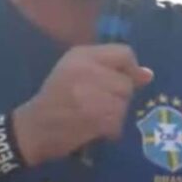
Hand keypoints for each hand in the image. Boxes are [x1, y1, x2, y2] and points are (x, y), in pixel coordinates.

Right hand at [12, 44, 152, 165]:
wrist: (33, 128)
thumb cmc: (58, 96)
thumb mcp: (78, 70)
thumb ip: (113, 68)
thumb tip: (148, 75)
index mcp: (82, 55)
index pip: (125, 53)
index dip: (130, 69)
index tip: (121, 80)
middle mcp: (86, 70)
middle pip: (126, 82)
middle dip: (118, 96)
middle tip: (98, 102)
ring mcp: (90, 94)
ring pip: (124, 103)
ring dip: (115, 114)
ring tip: (94, 115)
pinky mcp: (93, 118)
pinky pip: (118, 121)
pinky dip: (111, 128)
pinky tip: (95, 127)